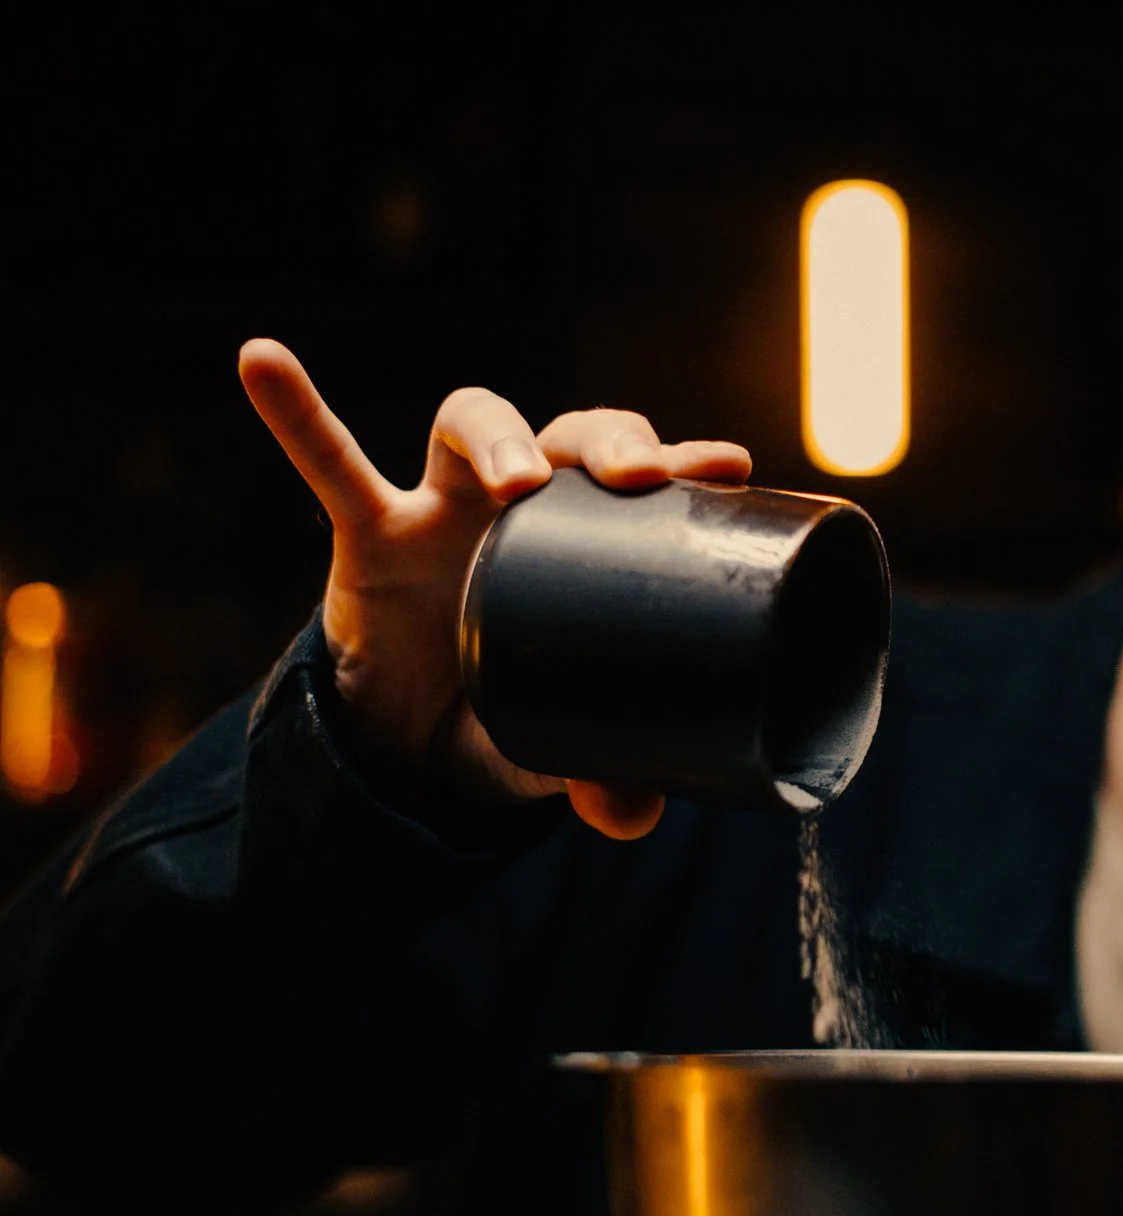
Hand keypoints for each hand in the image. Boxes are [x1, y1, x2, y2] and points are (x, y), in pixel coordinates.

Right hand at [237, 338, 751, 839]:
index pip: (646, 481)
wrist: (410, 741)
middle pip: (571, 433)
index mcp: (595, 543)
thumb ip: (601, 779)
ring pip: (471, 423)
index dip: (685, 464)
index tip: (730, 466)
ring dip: (496, 435)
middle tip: (631, 477)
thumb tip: (634, 817)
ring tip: (515, 477)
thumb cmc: (511, 710)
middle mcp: (529, 508)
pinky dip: (296, 415)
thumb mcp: (560, 747)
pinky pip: (330, 464)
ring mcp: (447, 508)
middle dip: (605, 440)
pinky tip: (262, 360)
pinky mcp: (370, 533)